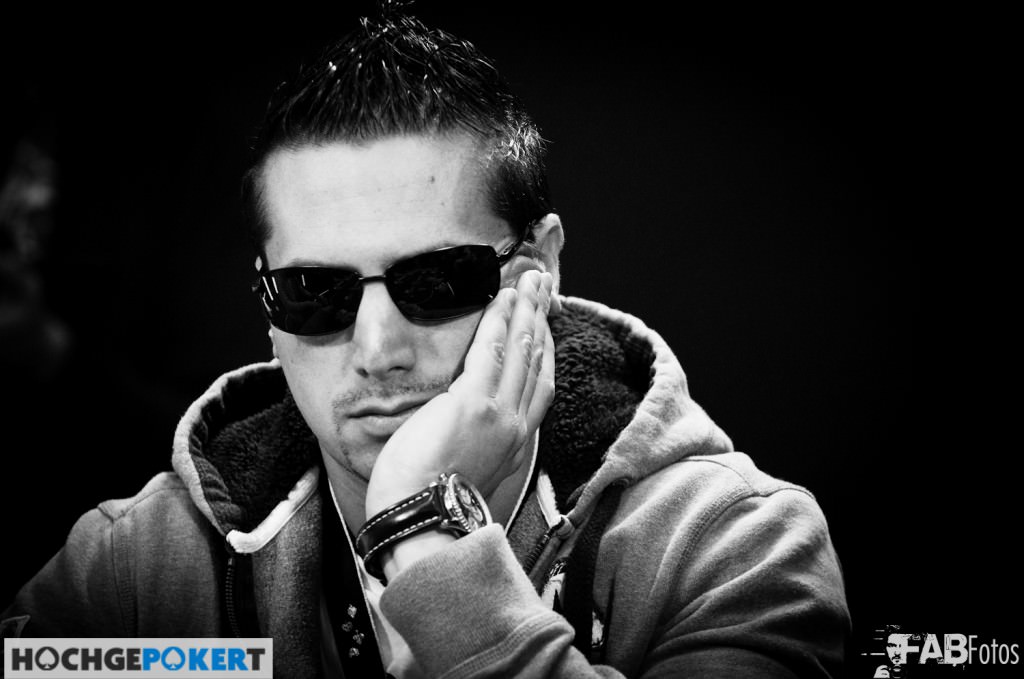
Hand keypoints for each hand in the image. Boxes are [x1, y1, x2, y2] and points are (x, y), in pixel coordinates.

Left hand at [365, 269, 555, 517]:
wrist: (421, 521)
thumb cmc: (430, 501)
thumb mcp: (467, 469)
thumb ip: (475, 440)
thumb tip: (462, 420)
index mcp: (514, 442)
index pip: (538, 385)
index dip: (543, 348)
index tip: (543, 323)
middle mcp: (515, 425)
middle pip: (536, 360)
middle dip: (541, 319)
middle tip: (543, 287)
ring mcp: (497, 413)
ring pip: (521, 350)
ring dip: (526, 311)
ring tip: (529, 282)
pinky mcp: (472, 403)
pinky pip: (492, 352)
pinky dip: (500, 322)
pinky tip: (503, 299)